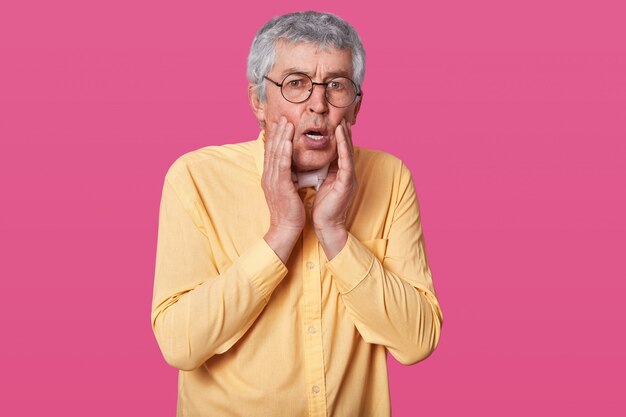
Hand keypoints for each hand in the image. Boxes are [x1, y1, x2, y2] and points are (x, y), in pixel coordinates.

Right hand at [262, 117, 304, 263]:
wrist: (286, 228)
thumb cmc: (290, 211)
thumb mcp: (287, 189)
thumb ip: (287, 176)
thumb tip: (291, 167)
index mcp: (270, 177)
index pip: (272, 153)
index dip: (275, 137)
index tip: (280, 124)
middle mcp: (269, 176)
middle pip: (272, 150)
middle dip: (278, 132)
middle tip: (282, 117)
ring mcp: (273, 181)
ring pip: (277, 154)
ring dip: (281, 137)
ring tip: (286, 123)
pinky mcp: (281, 186)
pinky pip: (282, 166)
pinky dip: (284, 152)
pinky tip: (287, 142)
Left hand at [312, 119, 356, 258]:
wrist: (326, 226)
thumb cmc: (322, 207)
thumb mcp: (320, 184)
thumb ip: (321, 171)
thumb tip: (312, 159)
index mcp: (339, 174)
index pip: (339, 151)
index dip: (337, 137)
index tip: (332, 123)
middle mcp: (347, 173)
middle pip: (345, 148)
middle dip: (343, 132)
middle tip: (340, 116)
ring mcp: (348, 177)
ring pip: (348, 151)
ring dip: (345, 135)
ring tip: (341, 121)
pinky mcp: (347, 182)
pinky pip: (346, 160)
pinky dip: (344, 146)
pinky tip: (340, 135)